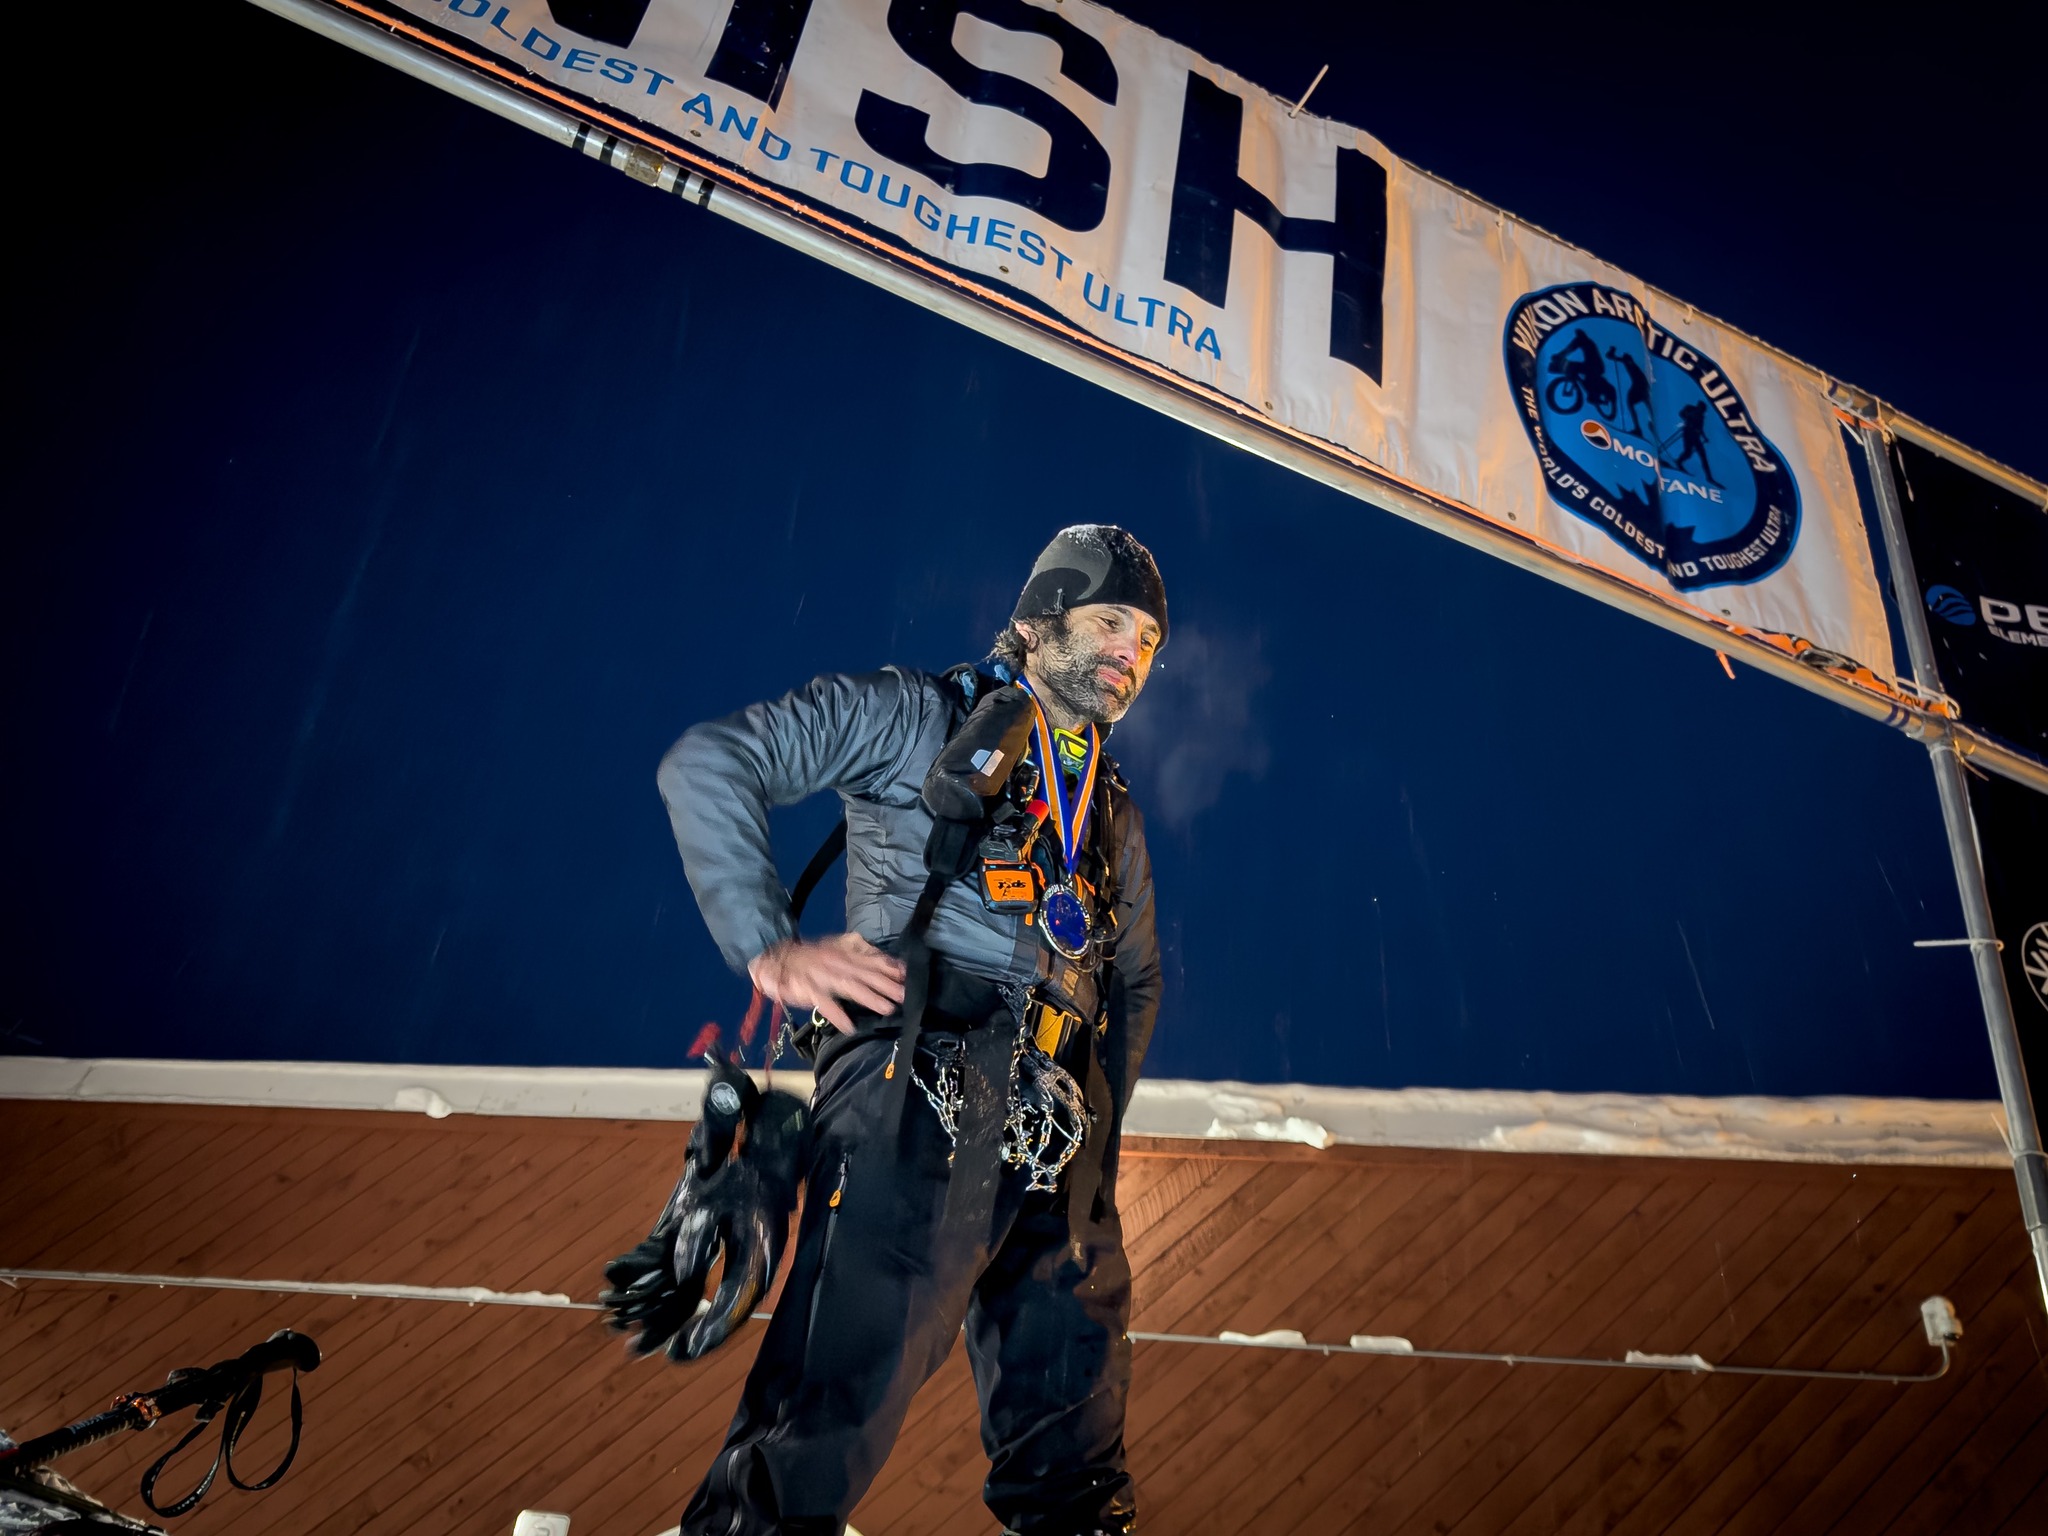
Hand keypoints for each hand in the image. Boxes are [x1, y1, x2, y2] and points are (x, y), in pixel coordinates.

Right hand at [748, 932, 905, 1035]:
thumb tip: (887, 961)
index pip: (869, 959)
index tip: (906, 975)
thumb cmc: (809, 956)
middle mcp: (834, 962)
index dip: (888, 966)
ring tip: (886, 1008)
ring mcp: (821, 976)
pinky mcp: (806, 989)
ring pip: (848, 986)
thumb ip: (858, 952)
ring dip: (869, 997)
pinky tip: (849, 1026)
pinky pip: (824, 1003)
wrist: (775, 958)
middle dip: (886, 984)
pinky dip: (836, 1014)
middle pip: (864, 974)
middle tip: (904, 995)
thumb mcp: (835, 948)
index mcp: (842, 953)